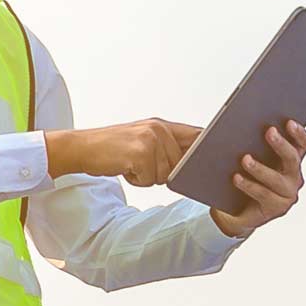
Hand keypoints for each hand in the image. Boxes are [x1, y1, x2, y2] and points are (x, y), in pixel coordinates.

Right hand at [46, 120, 201, 184]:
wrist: (83, 147)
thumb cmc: (113, 149)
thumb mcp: (142, 142)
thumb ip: (167, 149)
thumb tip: (190, 165)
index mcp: (162, 125)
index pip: (196, 135)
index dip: (209, 146)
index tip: (222, 152)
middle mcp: (159, 129)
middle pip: (180, 165)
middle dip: (162, 173)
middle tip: (139, 163)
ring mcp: (151, 139)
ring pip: (165, 175)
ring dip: (147, 178)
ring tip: (130, 164)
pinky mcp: (141, 152)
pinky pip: (150, 179)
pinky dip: (137, 180)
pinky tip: (125, 168)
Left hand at [210, 118, 305, 238]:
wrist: (236, 210)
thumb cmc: (245, 177)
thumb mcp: (251, 156)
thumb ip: (252, 142)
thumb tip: (242, 125)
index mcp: (292, 160)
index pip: (303, 144)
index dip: (299, 133)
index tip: (288, 122)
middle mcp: (294, 177)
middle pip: (292, 158)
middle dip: (281, 144)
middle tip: (269, 132)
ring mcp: (287, 194)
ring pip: (276, 179)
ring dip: (260, 168)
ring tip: (245, 158)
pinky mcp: (276, 209)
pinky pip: (263, 194)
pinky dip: (249, 185)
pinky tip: (236, 177)